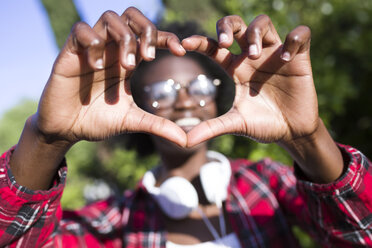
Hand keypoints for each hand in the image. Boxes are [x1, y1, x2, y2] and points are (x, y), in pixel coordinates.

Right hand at [36, 7, 186, 145]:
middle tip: (148, 58)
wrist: (66, 130)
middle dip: (146, 30)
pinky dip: (92, 42)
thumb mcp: (132, 122)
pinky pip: (80, 30)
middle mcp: (110, 50)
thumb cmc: (97, 121)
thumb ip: (158, 126)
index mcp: (126, 61)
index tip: (181, 51)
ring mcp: (90, 49)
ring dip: (123, 38)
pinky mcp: (69, 53)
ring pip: (110, 17)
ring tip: (126, 66)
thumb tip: (186, 141)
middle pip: (132, 15)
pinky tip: (96, 66)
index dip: (167, 37)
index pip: (150, 37)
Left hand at [182, 15, 317, 146]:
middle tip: (225, 43)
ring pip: (263, 23)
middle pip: (237, 25)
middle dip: (228, 26)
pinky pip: (299, 35)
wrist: (291, 133)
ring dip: (255, 33)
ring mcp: (275, 55)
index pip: (214, 47)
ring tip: (255, 55)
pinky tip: (285, 58)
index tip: (186, 43)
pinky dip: (293, 40)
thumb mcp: (236, 124)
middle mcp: (253, 57)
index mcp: (236, 69)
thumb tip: (185, 141)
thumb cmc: (263, 125)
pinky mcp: (299, 58)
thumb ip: (212, 128)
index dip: (200, 41)